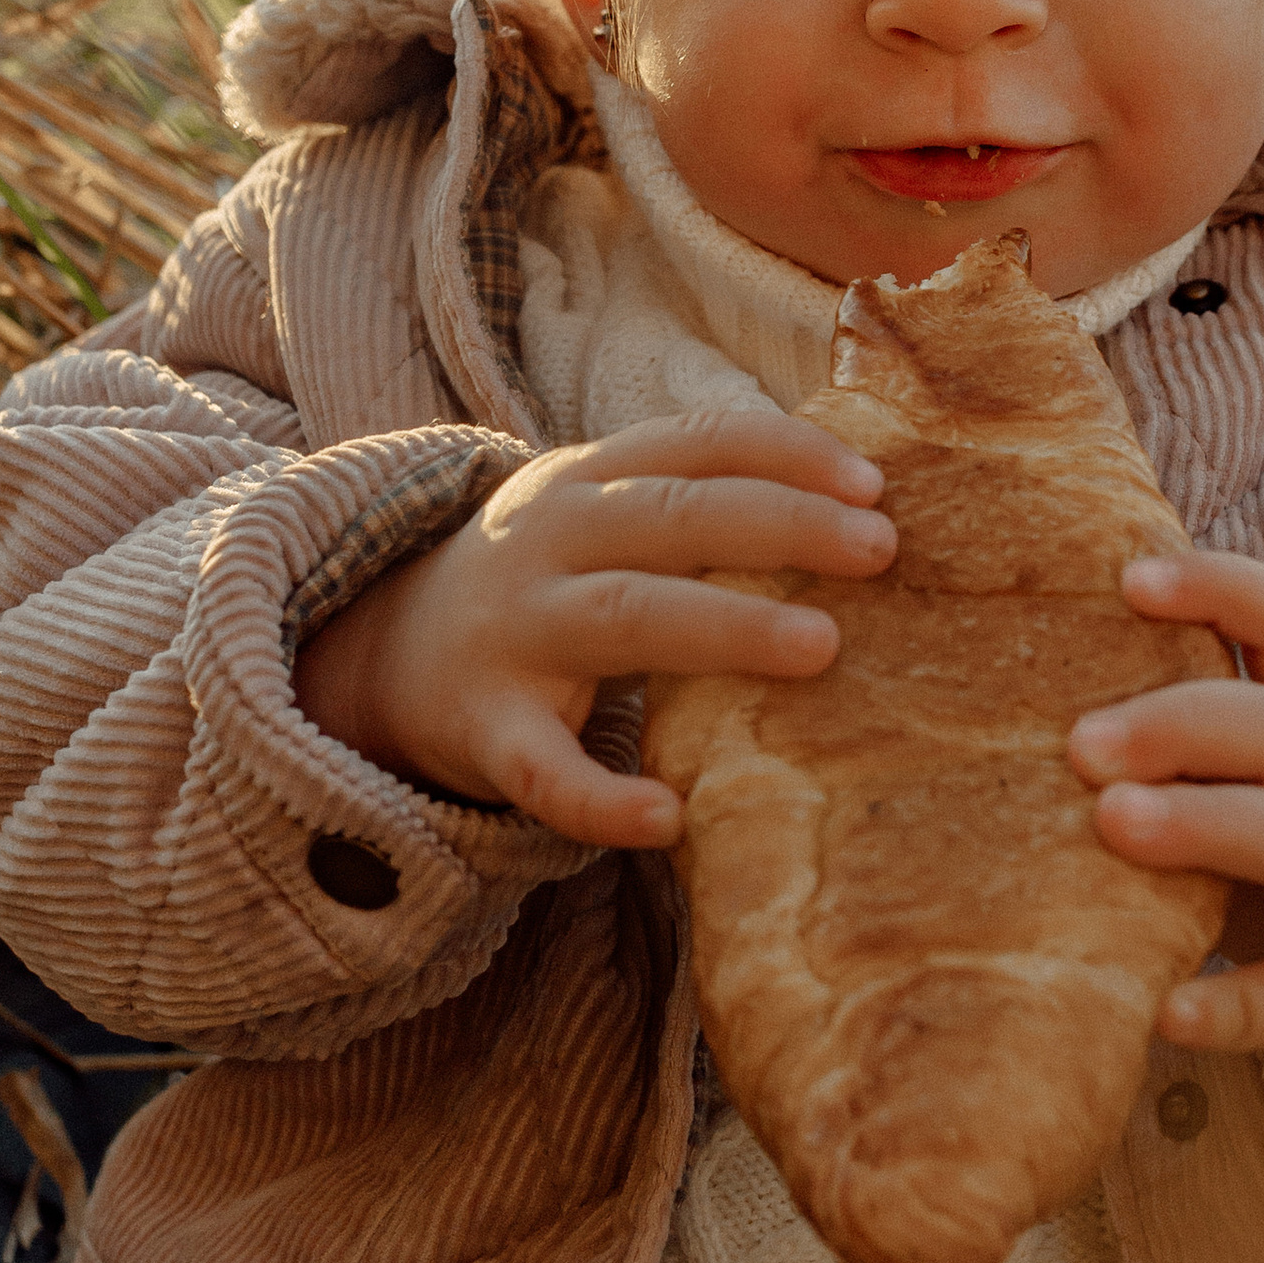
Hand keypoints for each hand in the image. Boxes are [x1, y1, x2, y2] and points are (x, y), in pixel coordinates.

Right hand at [294, 411, 894, 848]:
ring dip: (725, 626)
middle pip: (673, 517)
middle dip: (780, 523)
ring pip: (626, 617)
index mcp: (588, 480)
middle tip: (879, 548)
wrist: (383, 655)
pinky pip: (544, 769)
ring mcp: (516, 633)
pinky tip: (666, 818)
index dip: (785, 453)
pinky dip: (600, 799)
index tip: (874, 483)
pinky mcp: (488, 728)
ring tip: (820, 645)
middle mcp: (550, 542)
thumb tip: (858, 499)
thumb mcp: (600, 512)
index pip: (694, 444)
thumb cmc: (545, 581)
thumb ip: (696, 498)